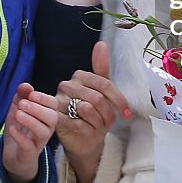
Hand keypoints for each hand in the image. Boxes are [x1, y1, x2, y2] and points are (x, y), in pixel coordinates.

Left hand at [2, 83, 58, 182]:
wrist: (13, 155)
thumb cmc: (20, 129)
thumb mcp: (18, 108)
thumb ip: (22, 95)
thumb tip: (26, 85)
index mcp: (46, 116)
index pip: (53, 104)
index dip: (44, 98)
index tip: (31, 94)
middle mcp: (47, 129)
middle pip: (52, 118)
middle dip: (37, 109)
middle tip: (22, 104)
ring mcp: (39, 142)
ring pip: (43, 132)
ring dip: (31, 121)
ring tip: (18, 114)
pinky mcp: (30, 154)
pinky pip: (29, 146)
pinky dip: (20, 137)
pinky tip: (12, 129)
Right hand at [56, 42, 131, 182]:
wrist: (83, 139)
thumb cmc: (94, 114)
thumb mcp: (103, 92)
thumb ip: (102, 69)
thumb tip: (101, 44)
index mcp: (80, 76)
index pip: (104, 84)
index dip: (118, 100)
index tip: (126, 113)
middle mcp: (66, 86)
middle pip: (97, 98)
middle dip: (108, 115)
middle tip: (109, 123)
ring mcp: (58, 102)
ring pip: (87, 110)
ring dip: (98, 123)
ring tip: (98, 127)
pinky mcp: (55, 119)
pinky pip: (78, 124)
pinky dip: (88, 131)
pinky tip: (88, 131)